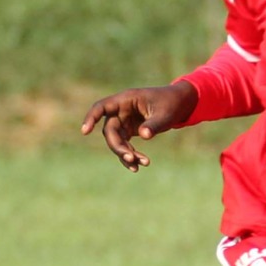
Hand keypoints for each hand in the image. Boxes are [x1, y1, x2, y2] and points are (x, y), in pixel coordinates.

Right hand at [79, 81, 198, 171]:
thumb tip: (143, 136)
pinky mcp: (130, 130)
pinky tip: (139, 166)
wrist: (180, 104)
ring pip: (117, 141)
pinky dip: (131, 155)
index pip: (102, 107)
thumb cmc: (171, 103)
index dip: (91, 118)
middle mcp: (121, 110)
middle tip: (130, 158)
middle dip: (118, 146)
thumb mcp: (165, 114)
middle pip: (110, 131)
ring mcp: (124, 121)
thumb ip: (153, 124)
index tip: (85, 131)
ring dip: (126, 154)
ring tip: (142, 164)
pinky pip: (125, 145)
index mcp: (126, 100)